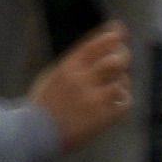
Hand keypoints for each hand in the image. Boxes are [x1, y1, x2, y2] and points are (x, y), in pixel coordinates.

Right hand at [28, 23, 129, 149]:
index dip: (110, 36)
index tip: (120, 29)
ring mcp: (95, 99)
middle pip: (115, 60)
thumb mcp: (53, 76)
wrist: (37, 132)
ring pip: (122, 81)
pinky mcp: (104, 116)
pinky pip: (124, 101)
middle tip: (123, 58)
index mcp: (68, 68)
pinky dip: (123, 99)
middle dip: (123, 56)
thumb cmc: (45, 104)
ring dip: (121, 81)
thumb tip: (95, 49)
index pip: (93, 46)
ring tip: (112, 85)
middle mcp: (83, 80)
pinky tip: (114, 101)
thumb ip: (74, 64)